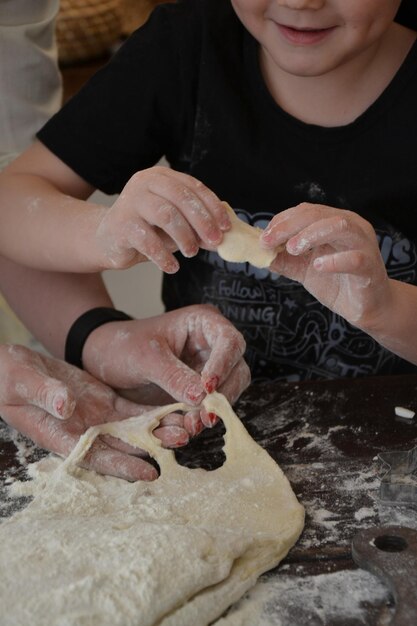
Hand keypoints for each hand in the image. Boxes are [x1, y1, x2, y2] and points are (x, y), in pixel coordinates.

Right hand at [0, 346, 190, 480]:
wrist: (10, 367)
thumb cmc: (8, 378)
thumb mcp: (21, 382)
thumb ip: (44, 394)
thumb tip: (67, 406)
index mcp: (60, 436)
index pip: (96, 457)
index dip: (122, 466)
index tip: (148, 472)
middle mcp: (83, 432)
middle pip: (122, 446)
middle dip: (151, 447)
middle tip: (181, 444)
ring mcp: (96, 418)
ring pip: (132, 429)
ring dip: (157, 429)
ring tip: (186, 427)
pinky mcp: (103, 402)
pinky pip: (131, 410)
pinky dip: (152, 412)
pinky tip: (173, 409)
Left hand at [82, 304, 250, 433]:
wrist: (102, 360)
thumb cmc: (122, 345)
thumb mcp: (146, 358)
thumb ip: (174, 376)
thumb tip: (202, 397)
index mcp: (202, 323)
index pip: (229, 341)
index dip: (224, 365)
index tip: (208, 388)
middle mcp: (211, 345)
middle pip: (236, 369)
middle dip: (222, 394)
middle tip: (204, 416)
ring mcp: (207, 369)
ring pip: (228, 391)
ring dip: (213, 409)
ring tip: (193, 425)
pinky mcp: (199, 391)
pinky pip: (210, 405)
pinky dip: (202, 417)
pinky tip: (188, 427)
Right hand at [96, 166, 230, 271]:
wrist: (109, 240)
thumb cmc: (148, 229)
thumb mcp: (176, 224)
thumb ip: (198, 227)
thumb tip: (223, 238)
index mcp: (161, 177)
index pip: (193, 187)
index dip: (213, 207)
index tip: (226, 227)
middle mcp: (144, 183)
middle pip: (181, 198)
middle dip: (202, 221)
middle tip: (214, 241)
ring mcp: (130, 201)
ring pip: (166, 215)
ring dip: (184, 237)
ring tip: (191, 252)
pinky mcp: (121, 224)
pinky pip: (148, 241)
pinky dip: (164, 256)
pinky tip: (172, 266)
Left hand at [261, 203, 390, 330]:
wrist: (367, 307)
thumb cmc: (338, 283)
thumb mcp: (304, 269)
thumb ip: (284, 260)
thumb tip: (259, 254)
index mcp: (335, 222)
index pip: (306, 211)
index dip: (282, 221)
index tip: (263, 237)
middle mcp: (351, 227)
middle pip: (318, 214)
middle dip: (289, 226)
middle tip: (269, 241)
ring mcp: (363, 245)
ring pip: (339, 226)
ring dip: (311, 234)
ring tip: (292, 248)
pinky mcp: (370, 266)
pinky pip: (354, 258)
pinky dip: (334, 261)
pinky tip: (318, 266)